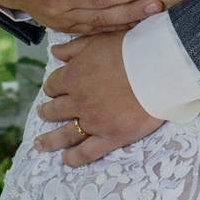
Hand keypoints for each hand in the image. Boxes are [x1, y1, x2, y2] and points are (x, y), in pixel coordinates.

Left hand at [35, 32, 164, 165]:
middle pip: (55, 110)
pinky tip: (66, 159)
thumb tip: (54, 52)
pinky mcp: (110, 137)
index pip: (53, 84)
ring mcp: (93, 121)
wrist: (159, 67)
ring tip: (40, 144)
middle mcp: (78, 101)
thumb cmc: (132, 48)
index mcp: (73, 76)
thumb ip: (74, 48)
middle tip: (44, 114)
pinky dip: (73, 158)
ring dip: (50, 140)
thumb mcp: (99, 40)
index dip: (52, 87)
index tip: (54, 90)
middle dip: (48, 111)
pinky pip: (86, 152)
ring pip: (64, 134)